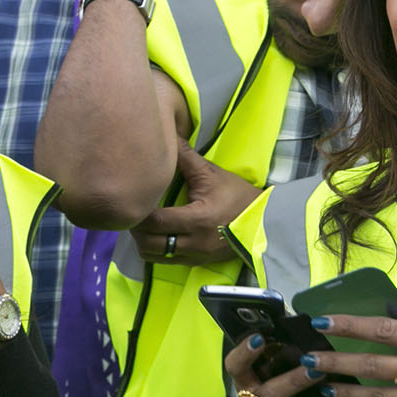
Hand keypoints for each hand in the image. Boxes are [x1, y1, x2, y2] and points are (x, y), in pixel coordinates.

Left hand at [131, 143, 262, 264]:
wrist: (262, 222)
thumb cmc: (237, 196)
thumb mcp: (211, 174)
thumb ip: (185, 156)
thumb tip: (168, 134)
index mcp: (197, 219)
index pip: (155, 221)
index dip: (139, 212)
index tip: (134, 200)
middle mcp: (194, 242)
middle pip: (149, 243)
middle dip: (136, 229)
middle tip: (134, 213)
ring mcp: (195, 256)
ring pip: (154, 256)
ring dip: (143, 242)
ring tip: (144, 225)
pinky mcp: (197, 262)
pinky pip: (166, 261)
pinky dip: (155, 250)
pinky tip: (156, 235)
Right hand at [224, 332, 372, 396]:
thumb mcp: (268, 379)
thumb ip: (280, 359)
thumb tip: (312, 329)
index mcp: (245, 385)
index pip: (235, 367)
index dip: (245, 353)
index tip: (261, 338)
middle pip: (269, 395)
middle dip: (294, 381)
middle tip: (319, 369)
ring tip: (350, 394)